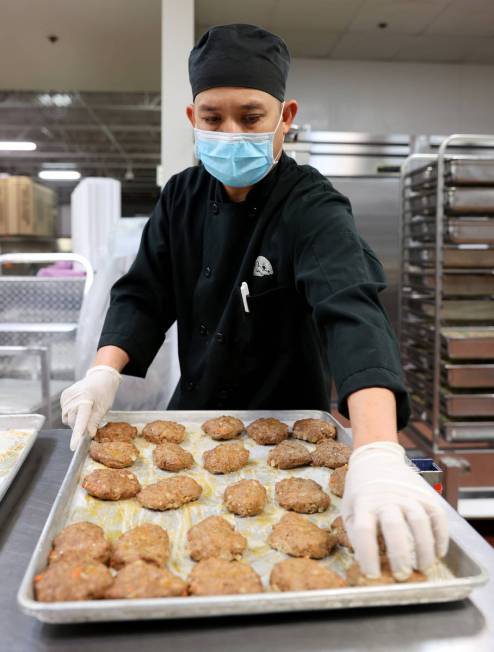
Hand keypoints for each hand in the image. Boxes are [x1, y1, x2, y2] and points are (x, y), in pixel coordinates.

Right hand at [60, 365, 120, 450]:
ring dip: (75, 420)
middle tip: (90, 421)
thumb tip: (89, 434)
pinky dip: (72, 414)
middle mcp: (73, 398)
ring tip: (86, 411)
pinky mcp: (63, 396)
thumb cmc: (105, 392)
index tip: (74, 446)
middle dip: (80, 426)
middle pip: (72, 421)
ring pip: (67, 418)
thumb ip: (95, 421)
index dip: (77, 434)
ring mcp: (66, 397)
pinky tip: (80, 407)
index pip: (80, 420)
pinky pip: (65, 412)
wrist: (100, 377)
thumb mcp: (104, 407)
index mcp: (86, 399)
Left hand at [341, 441, 448, 579]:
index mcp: (363, 503)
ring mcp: (407, 494)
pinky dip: (441, 536)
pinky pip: (437, 516)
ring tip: (423, 567)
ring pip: (419, 521)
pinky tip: (438, 552)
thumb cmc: (361, 489)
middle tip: (402, 574)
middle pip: (394, 526)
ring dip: (424, 548)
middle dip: (400, 554)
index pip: (364, 530)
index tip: (372, 574)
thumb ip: (356, 534)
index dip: (368, 554)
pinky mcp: (424, 494)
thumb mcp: (349, 508)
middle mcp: (386, 498)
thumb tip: (366, 561)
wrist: (376, 458)